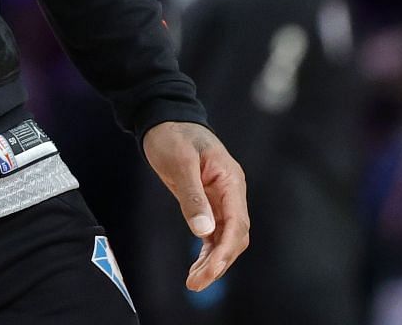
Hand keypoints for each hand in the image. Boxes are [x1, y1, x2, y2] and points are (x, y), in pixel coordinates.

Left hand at [142, 120, 248, 291]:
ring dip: (213, 261)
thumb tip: (203, 232)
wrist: (164, 119)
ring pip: (225, 239)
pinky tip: (197, 268)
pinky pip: (213, 234)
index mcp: (231, 181)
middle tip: (196, 283)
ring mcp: (221, 200)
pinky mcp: (208, 204)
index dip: (225, 251)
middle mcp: (231, 193)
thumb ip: (192, 197)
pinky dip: (206, 252)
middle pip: (235, 237)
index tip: (209, 272)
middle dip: (219, 262)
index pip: (237, 224)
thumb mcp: (180, 163)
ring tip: (193, 282)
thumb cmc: (173, 136)